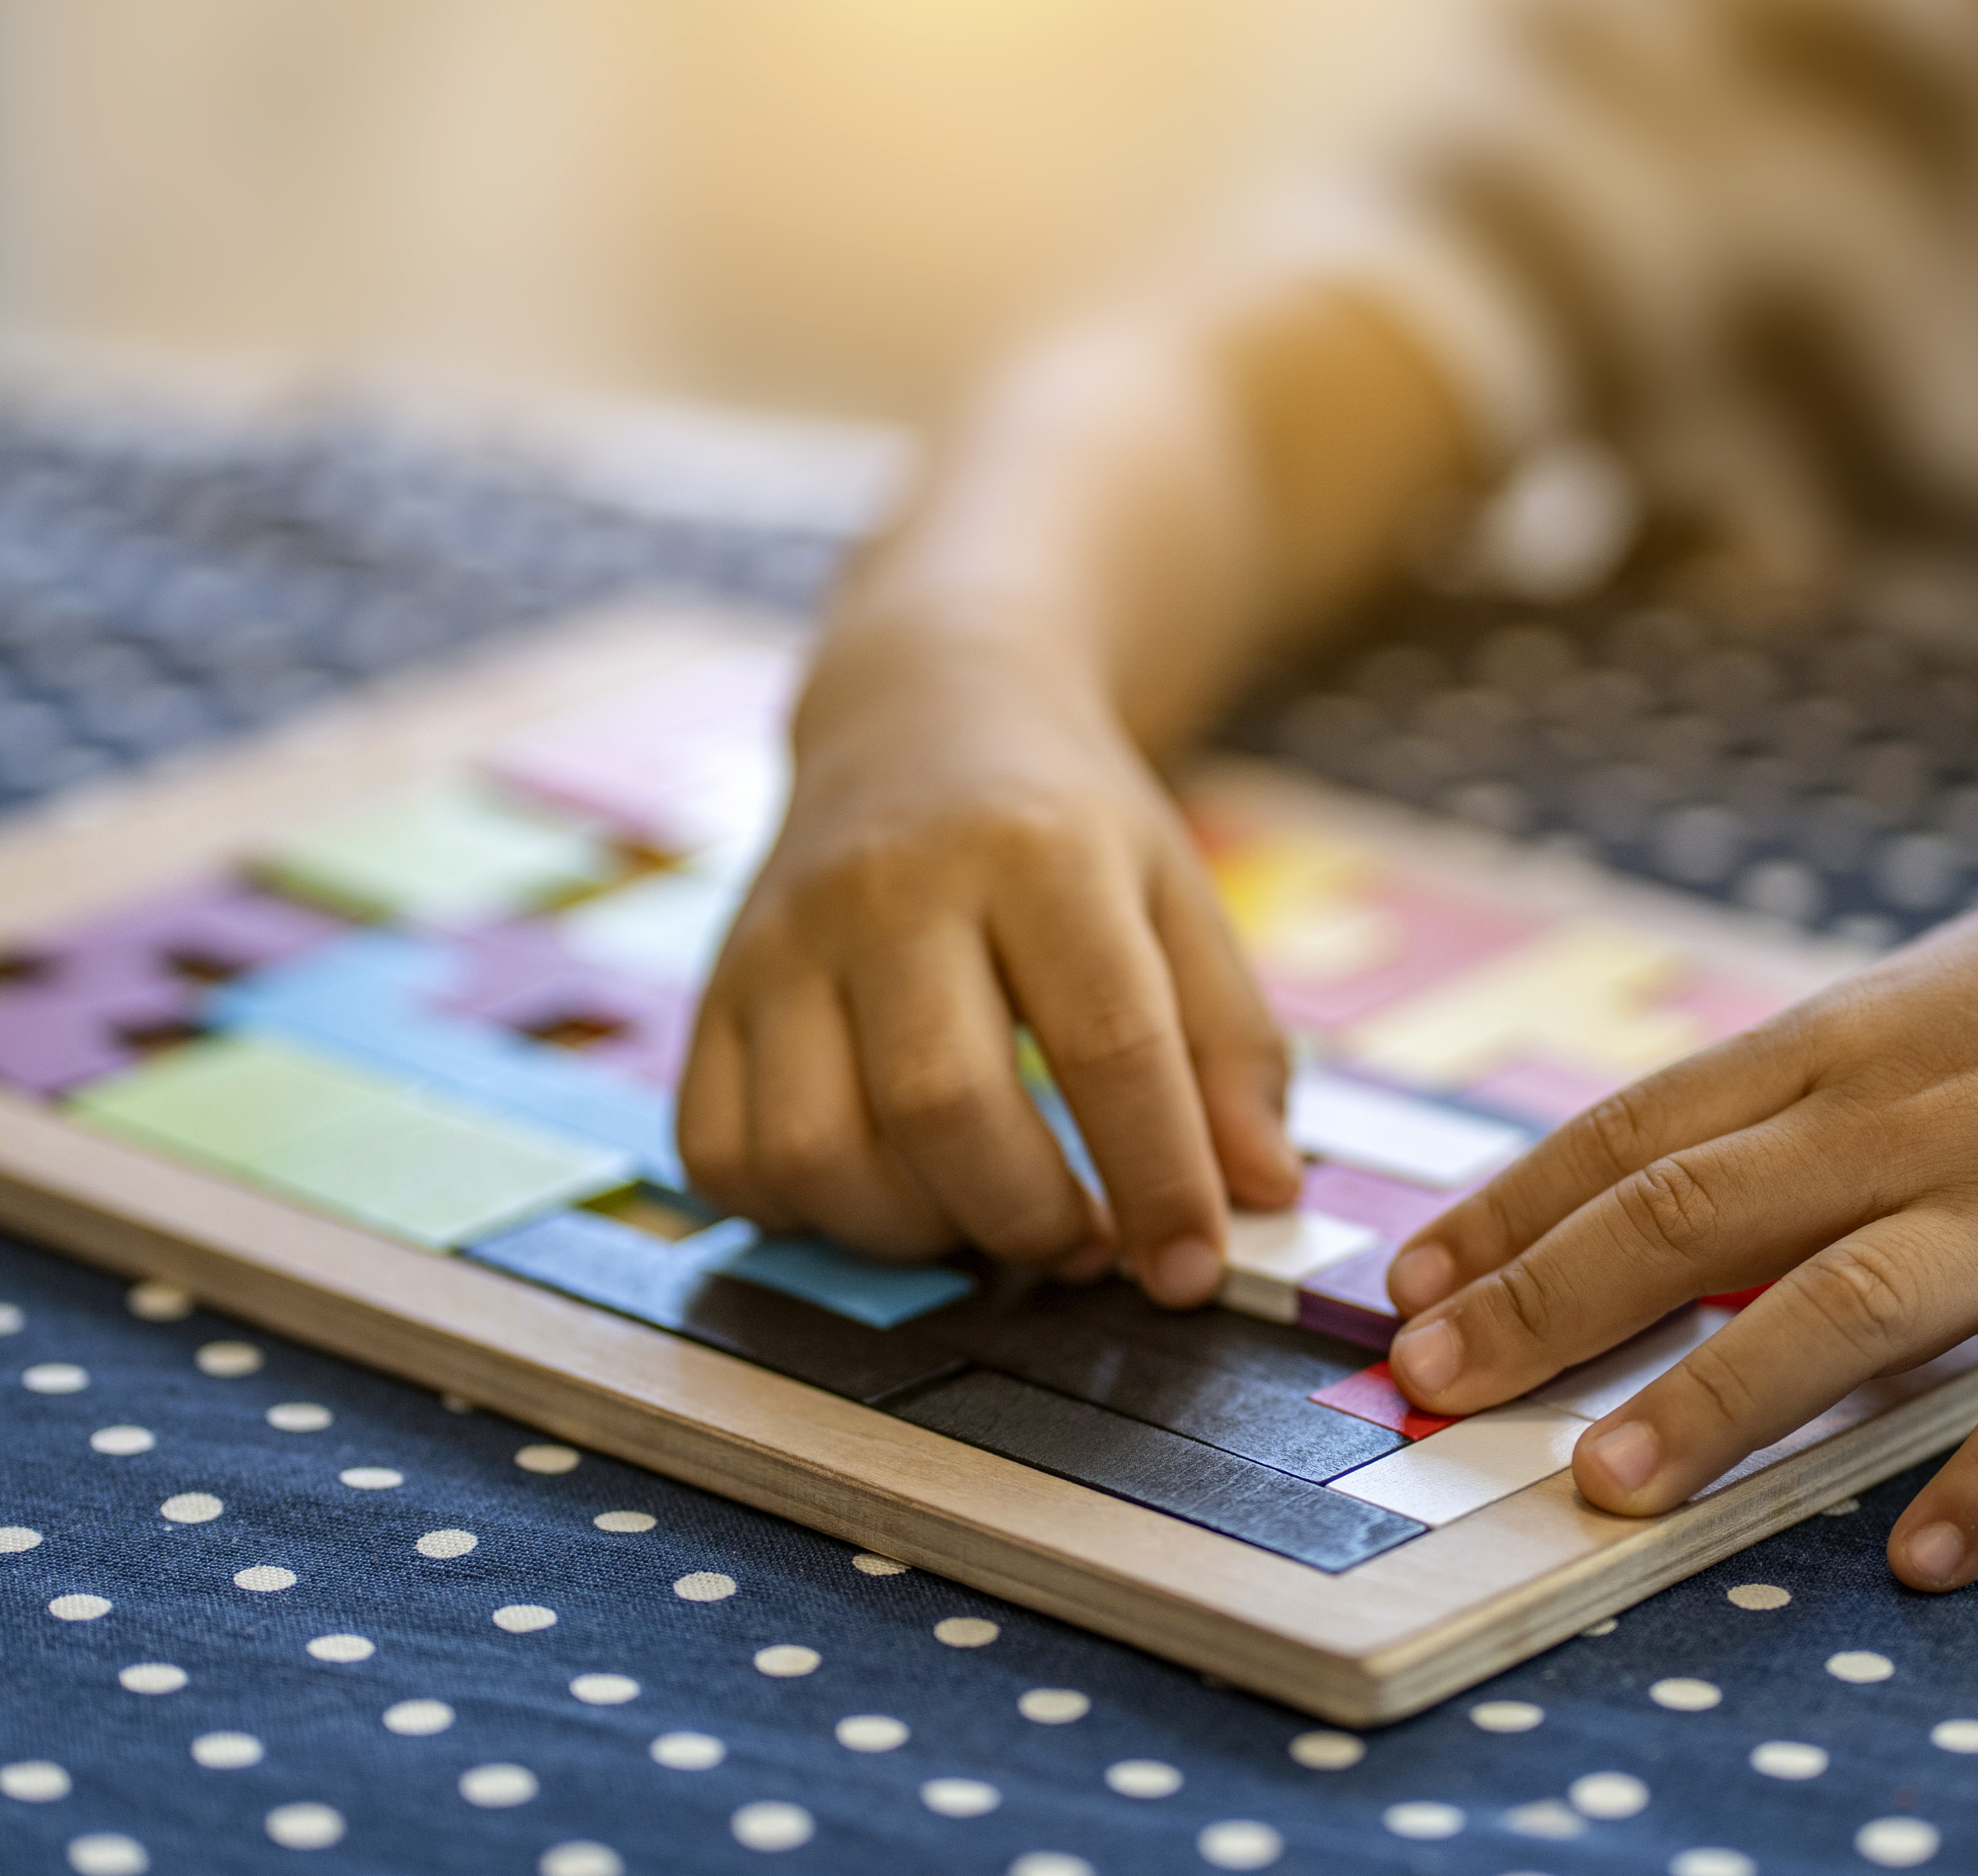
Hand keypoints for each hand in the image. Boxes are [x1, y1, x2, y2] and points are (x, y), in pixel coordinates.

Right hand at [677, 627, 1298, 1303]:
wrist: (922, 710)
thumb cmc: (1066, 826)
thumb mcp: (1179, 896)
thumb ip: (1232, 1048)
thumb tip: (1263, 1193)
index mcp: (1037, 851)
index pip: (1108, 1042)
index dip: (1159, 1180)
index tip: (1192, 1268)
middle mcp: (891, 887)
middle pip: (944, 1106)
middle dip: (1027, 1218)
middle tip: (1081, 1242)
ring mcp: (781, 938)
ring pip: (817, 1148)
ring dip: (913, 1231)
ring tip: (983, 1214)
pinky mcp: (714, 986)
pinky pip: (722, 1151)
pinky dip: (800, 1211)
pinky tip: (879, 1186)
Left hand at [1383, 787, 1977, 1589]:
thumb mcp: (1908, 1012)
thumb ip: (1785, 1107)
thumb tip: (1633, 1199)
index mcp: (1838, 1047)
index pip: (1633, 1131)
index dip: (1508, 1210)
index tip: (1401, 1283)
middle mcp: (1911, 1119)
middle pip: (1695, 1211)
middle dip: (1551, 1303)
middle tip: (1431, 1382)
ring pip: (1850, 1301)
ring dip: (1722, 1395)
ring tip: (1609, 1482)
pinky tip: (1920, 1560)